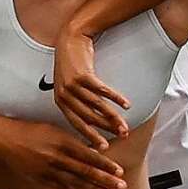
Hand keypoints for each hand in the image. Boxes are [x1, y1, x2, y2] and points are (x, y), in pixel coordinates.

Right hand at [0, 118, 126, 188]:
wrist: (5, 139)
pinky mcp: (41, 178)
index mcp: (62, 141)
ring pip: (77, 182)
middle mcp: (57, 157)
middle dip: (106, 179)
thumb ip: (72, 140)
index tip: (119, 170)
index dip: (106, 165)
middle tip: (121, 185)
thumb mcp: (53, 130)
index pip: (90, 155)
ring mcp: (49, 170)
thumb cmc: (30, 131)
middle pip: (86, 171)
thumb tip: (92, 150)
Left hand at [53, 26, 129, 148]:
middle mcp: (65, 95)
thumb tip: (91, 120)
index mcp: (60, 101)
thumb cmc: (72, 64)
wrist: (70, 39)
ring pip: (97, 107)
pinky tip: (127, 105)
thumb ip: (76, 102)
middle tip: (121, 138)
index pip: (76, 124)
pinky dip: (116, 99)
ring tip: (125, 126)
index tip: (102, 148)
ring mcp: (73, 85)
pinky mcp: (83, 75)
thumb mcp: (68, 86)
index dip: (91, 137)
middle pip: (89, 118)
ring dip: (113, 118)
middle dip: (106, 130)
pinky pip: (102, 91)